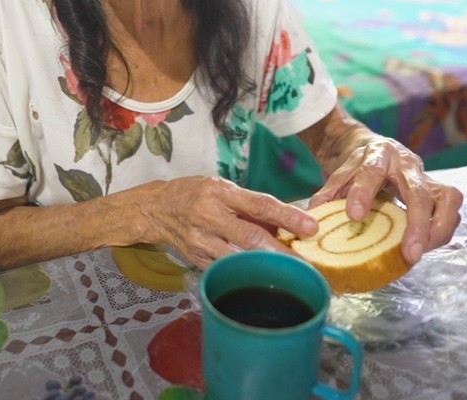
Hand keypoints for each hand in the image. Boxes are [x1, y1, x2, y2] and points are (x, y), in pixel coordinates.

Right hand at [137, 176, 318, 268]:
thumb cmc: (194, 194)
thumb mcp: (221, 189)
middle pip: (250, 238)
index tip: (311, 226)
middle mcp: (209, 217)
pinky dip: (246, 273)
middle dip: (281, 251)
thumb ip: (250, 205)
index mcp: (219, 193)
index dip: (287, 216)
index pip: (259, 205)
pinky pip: (226, 269)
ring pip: (239, 259)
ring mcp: (201, 242)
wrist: (155, 209)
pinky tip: (262, 278)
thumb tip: (286, 222)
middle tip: (307, 263)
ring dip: (267, 268)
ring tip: (292, 274)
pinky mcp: (197, 261)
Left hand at [310, 134, 461, 264]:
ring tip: (419, 253)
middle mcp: (407, 163)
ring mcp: (427, 176)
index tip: (354, 215)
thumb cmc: (360, 164)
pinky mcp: (440, 190)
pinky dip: (442, 231)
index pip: (371, 171)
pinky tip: (426, 247)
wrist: (379, 149)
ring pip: (448, 198)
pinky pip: (451, 211)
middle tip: (409, 253)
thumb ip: (329, 192)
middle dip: (416, 224)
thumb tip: (313, 217)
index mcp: (378, 154)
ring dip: (437, 229)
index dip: (363, 193)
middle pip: (419, 191)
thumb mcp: (340, 172)